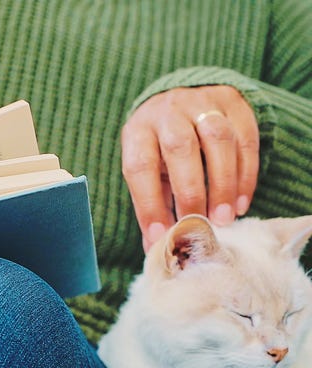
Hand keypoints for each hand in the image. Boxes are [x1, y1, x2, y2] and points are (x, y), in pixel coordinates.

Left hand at [121, 85, 259, 250]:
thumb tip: (155, 249)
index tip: (160, 235)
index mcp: (139, 132)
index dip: (149, 204)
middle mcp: (168, 112)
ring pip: (218, 139)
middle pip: (180, 148)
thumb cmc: (159, 149)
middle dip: (191, 192)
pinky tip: (240, 203)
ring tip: (225, 218)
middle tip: (201, 224)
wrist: (181, 100)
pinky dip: (245, 175)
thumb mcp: (148, 173)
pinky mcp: (233, 102)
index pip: (140, 167)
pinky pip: (246, 139)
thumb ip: (152, 206)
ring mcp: (202, 102)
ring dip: (223, 184)